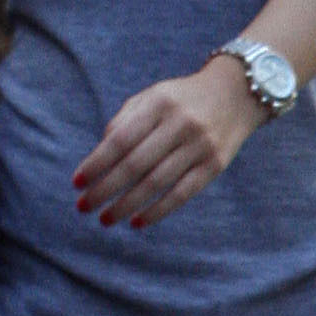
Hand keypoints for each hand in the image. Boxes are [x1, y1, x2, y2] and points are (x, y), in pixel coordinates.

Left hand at [75, 57, 259, 227]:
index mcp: (159, 104)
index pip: (120, 139)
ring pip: (156, 183)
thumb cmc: (183, 99)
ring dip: (126, 205)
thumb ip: (124, 121)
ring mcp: (201, 145)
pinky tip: (137, 222)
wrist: (238, 93)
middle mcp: (181, 124)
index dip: (96, 163)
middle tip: (84, 207)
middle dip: (105, 189)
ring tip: (106, 219)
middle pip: (135, 164)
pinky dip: (157, 211)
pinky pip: (182, 194)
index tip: (76, 183)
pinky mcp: (215, 165)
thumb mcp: (153, 97)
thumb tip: (99, 159)